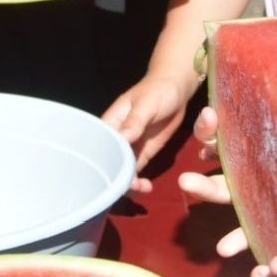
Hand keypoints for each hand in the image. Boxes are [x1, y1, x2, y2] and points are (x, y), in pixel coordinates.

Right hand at [101, 73, 193, 188]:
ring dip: (128, 182)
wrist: (176, 89)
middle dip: (115, 178)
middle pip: (108, 162)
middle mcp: (116, 138)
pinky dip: (139, 181)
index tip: (107, 178)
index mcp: (110, 123)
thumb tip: (124, 138)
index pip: (99, 146)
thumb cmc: (158, 90)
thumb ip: (136, 120)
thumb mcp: (147, 103)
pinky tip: (146, 187)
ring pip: (121, 170)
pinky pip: (136, 170)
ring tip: (141, 188)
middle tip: (129, 186)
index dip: (101, 163)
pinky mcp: (143, 153)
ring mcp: (130, 147)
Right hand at [179, 58, 276, 256]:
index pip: (241, 125)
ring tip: (197, 198)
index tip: (207, 119)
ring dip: (222, 200)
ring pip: (254, 195)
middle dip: (210, 172)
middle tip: (188, 174)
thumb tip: (268, 54)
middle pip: (239, 166)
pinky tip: (236, 246)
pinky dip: (263, 234)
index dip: (219, 126)